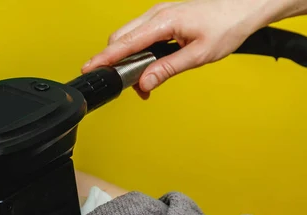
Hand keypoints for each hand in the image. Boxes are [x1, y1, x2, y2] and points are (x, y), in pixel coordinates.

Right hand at [82, 0, 293, 98]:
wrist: (245, 6)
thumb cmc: (228, 25)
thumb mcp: (199, 54)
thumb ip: (167, 69)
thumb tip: (144, 83)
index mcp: (164, 21)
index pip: (125, 43)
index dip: (105, 58)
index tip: (89, 69)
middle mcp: (156, 14)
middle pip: (120, 39)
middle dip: (116, 64)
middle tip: (127, 87)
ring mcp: (158, 15)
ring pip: (128, 38)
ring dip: (128, 60)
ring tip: (142, 83)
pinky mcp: (162, 19)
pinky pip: (139, 35)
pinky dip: (137, 53)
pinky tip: (147, 67)